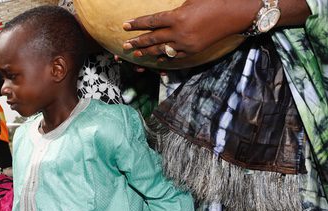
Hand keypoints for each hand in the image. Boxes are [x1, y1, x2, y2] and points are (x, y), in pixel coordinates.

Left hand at [122, 0, 257, 59]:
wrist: (234, 15)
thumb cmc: (213, 2)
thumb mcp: (191, 0)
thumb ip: (174, 9)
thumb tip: (161, 15)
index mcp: (177, 17)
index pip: (151, 21)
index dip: (137, 23)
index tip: (125, 25)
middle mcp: (179, 32)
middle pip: (152, 38)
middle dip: (137, 41)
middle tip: (124, 45)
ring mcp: (185, 44)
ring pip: (161, 49)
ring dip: (146, 51)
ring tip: (135, 53)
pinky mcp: (193, 51)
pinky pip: (174, 56)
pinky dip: (164, 57)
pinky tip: (156, 58)